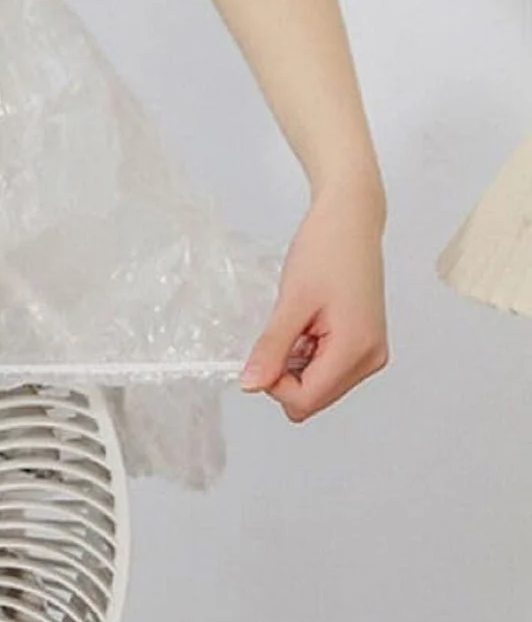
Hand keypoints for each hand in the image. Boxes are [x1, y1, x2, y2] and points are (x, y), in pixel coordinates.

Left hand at [241, 182, 387, 421]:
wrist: (350, 221)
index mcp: (357, 350)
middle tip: (286, 330)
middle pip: (310, 399)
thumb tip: (251, 385)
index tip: (269, 347)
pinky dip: (306, 353)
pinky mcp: (362, 345)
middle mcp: (369, 358)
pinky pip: (324, 369)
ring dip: (295, 362)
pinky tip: (309, 323)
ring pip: (315, 386)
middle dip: (286, 373)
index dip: (274, 382)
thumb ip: (271, 349)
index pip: (304, 401)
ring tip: (301, 321)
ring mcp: (368, 353)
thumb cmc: (327, 250)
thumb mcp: (291, 302)